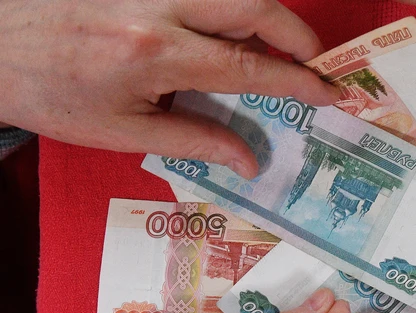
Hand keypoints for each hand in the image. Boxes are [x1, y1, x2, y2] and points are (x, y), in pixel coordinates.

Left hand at [0, 0, 340, 177]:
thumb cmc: (52, 94)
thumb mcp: (123, 131)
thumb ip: (194, 140)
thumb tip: (249, 159)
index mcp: (154, 54)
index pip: (248, 64)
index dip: (296, 80)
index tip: (328, 91)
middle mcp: (157, 6)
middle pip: (251, 3)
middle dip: (295, 32)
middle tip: (313, 63)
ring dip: (265, 15)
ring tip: (276, 50)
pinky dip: (230, 7)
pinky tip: (231, 32)